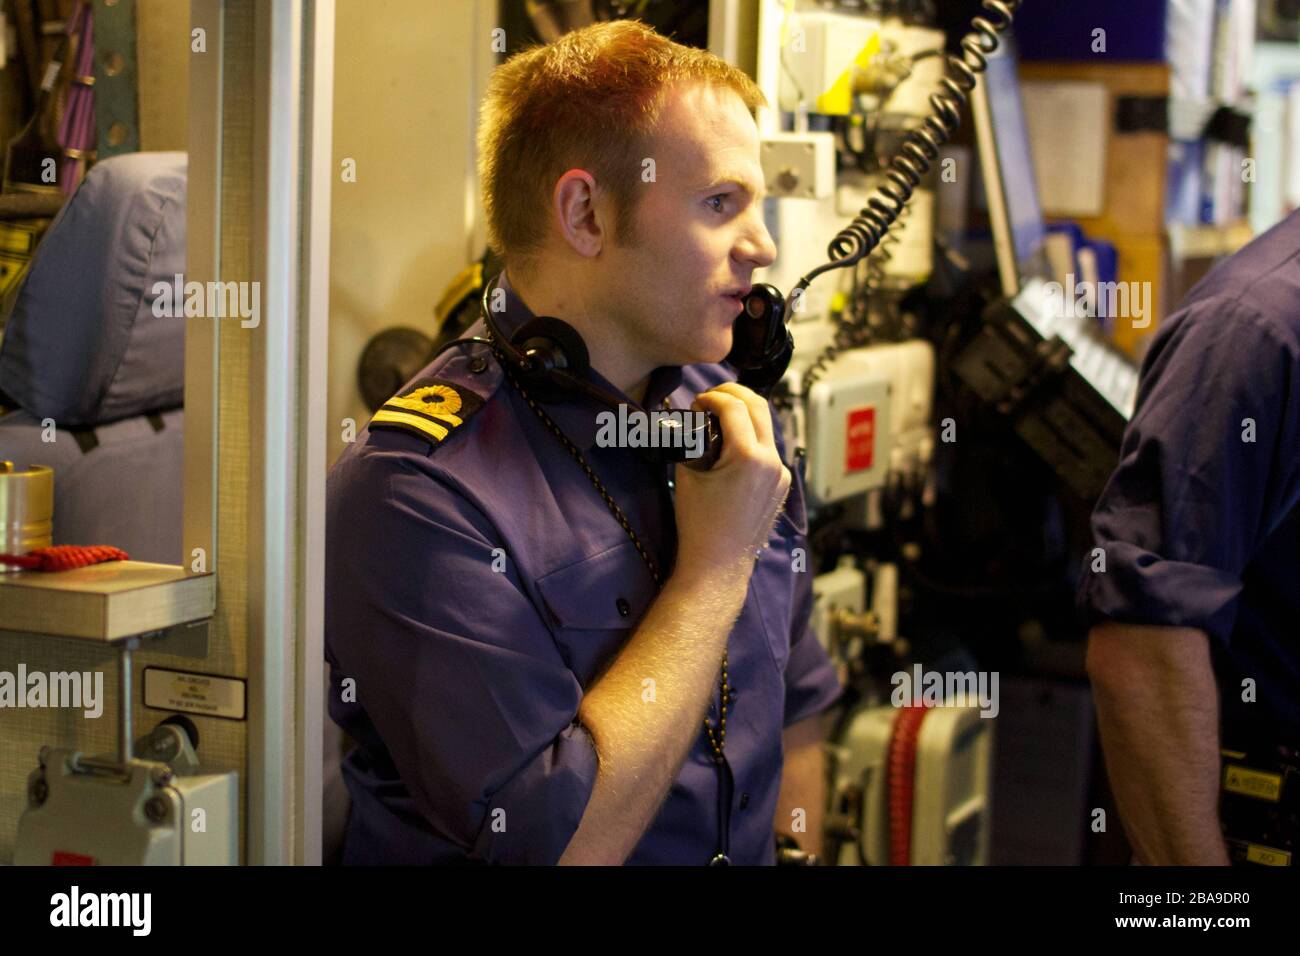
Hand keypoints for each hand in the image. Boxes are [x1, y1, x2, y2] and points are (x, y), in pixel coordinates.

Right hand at [672, 382, 790, 573]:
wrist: (718, 564)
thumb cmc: (699, 524)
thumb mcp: (688, 475)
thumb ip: (692, 440)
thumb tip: (692, 418)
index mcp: (748, 457)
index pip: (734, 406)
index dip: (712, 396)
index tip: (697, 401)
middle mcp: (772, 462)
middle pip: (759, 406)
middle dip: (734, 394)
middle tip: (712, 396)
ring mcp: (781, 473)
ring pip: (767, 426)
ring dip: (745, 413)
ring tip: (721, 415)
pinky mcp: (782, 483)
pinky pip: (769, 449)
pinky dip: (752, 437)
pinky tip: (734, 442)